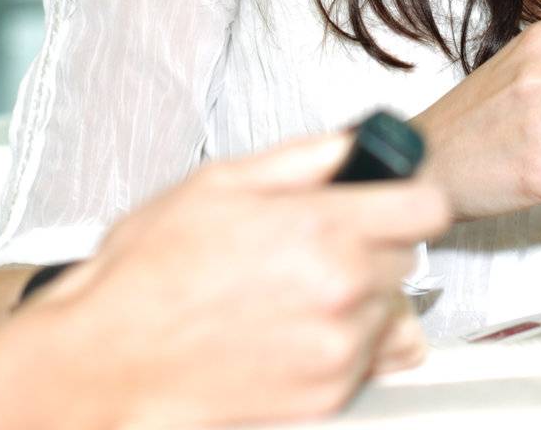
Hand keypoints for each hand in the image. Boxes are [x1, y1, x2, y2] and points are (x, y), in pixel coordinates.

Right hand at [36, 132, 447, 427]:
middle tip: (320, 241)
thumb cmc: (152, 271)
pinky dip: (345, 341)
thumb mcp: (220, 181)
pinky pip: (372, 358)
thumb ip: (301, 158)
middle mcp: (341, 291)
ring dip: (361, 296)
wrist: (114, 354)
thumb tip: (348, 144)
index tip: (388, 198)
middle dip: (374, 242)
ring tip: (299, 288)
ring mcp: (339, 349)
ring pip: (391, 308)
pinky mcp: (330, 395)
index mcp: (321, 228)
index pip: (426, 207)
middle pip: (409, 256)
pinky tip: (294, 326)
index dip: (406, 195)